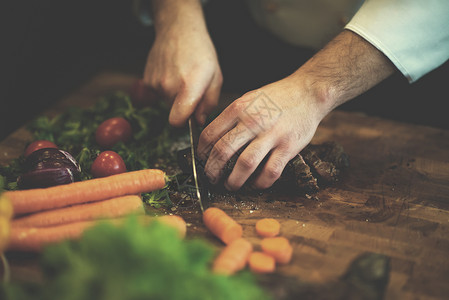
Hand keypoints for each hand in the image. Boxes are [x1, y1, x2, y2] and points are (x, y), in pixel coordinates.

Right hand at [143, 19, 221, 126]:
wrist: (178, 30)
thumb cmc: (200, 53)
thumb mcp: (216, 77)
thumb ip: (210, 103)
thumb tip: (199, 121)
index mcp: (190, 85)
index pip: (178, 120)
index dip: (184, 124)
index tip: (190, 118)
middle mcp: (170, 86)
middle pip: (176, 112)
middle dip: (185, 106)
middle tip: (193, 87)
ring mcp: (156, 83)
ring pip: (168, 103)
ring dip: (176, 96)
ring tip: (182, 76)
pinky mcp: (148, 80)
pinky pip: (159, 94)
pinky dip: (166, 88)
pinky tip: (172, 72)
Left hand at [197, 75, 327, 190]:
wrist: (308, 91)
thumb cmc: (277, 96)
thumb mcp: (249, 98)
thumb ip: (233, 116)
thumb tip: (214, 138)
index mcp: (239, 108)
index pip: (210, 134)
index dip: (202, 152)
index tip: (202, 160)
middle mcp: (252, 121)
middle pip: (223, 151)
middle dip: (213, 170)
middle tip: (211, 177)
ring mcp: (271, 134)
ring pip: (245, 164)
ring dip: (234, 180)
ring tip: (230, 185)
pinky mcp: (288, 146)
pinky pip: (271, 171)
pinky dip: (260, 182)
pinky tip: (256, 184)